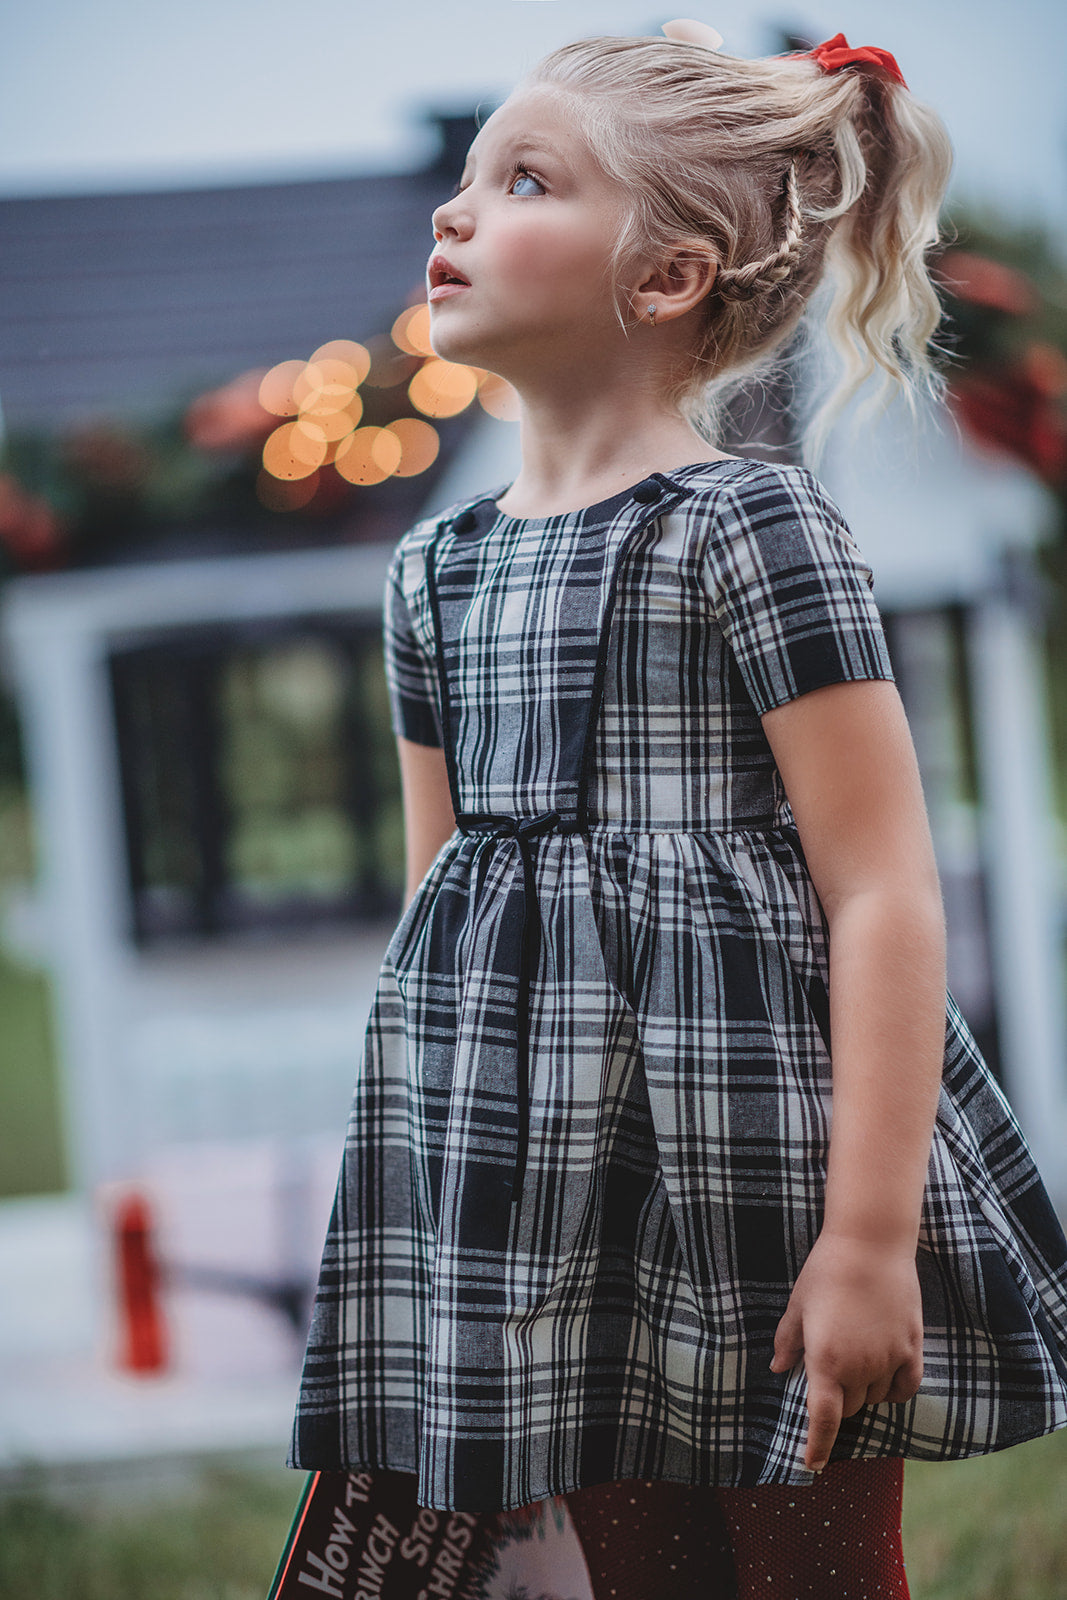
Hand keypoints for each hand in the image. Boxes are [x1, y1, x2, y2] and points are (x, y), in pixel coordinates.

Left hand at [770, 1231, 923, 1471]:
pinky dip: (893, 1389)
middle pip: (849, 1406)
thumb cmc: (826, 1271)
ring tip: (855, 1359)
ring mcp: (889, 1359)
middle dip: (837, 1399)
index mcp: (825, 1360)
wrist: (870, 1243)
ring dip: (863, 1391)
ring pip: (875, 1397)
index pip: (823, 1419)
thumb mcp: (797, 1306)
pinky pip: (904, 1387)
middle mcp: (859, 1367)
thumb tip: (778, 1369)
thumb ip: (787, 1342)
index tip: (811, 1466)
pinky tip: (884, 1375)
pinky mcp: (911, 1348)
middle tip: (829, 1372)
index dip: (817, 1447)